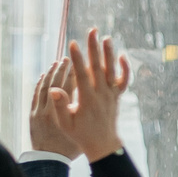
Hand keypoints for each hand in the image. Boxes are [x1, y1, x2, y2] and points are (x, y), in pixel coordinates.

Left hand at [26, 57, 75, 155]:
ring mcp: (38, 112)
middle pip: (54, 84)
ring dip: (50, 74)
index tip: (77, 62)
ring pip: (43, 88)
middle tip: (67, 58)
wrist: (48, 160)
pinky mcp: (32, 115)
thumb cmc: (69, 148)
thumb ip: (83, 113)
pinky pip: (35, 95)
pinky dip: (40, 84)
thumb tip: (93, 97)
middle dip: (60, 70)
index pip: (67, 88)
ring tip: (57, 63)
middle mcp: (48, 111)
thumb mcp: (79, 129)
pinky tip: (44, 76)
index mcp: (62, 114)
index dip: (72, 74)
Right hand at [54, 29, 129, 160]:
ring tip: (106, 37)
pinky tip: (122, 56)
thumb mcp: (65, 123)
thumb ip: (60, 105)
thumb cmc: (80, 134)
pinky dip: (124, 68)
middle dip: (93, 48)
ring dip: (109, 53)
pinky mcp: (117, 96)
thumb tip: (53, 89)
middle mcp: (101, 94)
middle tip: (91, 31)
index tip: (72, 44)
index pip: (82, 75)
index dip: (77, 59)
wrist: (103, 145)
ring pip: (111, 70)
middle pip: (98, 67)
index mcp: (87, 100)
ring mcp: (111, 94)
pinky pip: (123, 80)